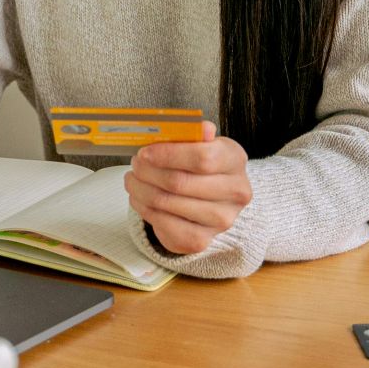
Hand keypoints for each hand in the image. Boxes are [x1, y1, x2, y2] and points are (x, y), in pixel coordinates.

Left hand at [124, 121, 250, 254]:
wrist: (213, 198)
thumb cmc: (201, 165)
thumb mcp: (200, 143)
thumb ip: (194, 133)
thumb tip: (201, 128)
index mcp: (235, 160)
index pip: (202, 158)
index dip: (167, 155)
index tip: (144, 152)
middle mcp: (235, 192)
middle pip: (180, 182)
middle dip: (148, 172)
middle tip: (134, 164)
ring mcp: (221, 219)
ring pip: (167, 203)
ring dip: (140, 189)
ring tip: (132, 179)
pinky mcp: (202, 240)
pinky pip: (164, 225)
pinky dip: (144, 209)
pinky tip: (139, 198)